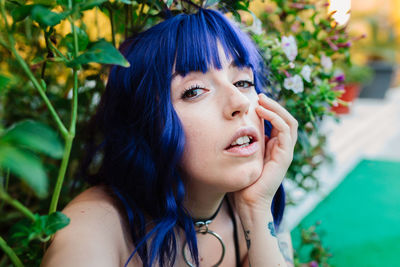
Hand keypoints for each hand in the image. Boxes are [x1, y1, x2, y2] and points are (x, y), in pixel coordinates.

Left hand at [233, 94, 297, 209]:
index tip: (255, 100)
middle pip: (286, 118)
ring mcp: (285, 152)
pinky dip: (275, 118)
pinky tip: (262, 112)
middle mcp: (282, 147)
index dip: (269, 109)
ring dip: (275, 108)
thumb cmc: (243, 179)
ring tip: (261, 100)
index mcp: (274, 146)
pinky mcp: (284, 156)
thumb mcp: (244, 153)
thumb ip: (247, 140)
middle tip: (259, 95)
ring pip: (288, 121)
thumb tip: (237, 124)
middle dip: (273, 105)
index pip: (278, 121)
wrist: (248, 201)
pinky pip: (285, 131)